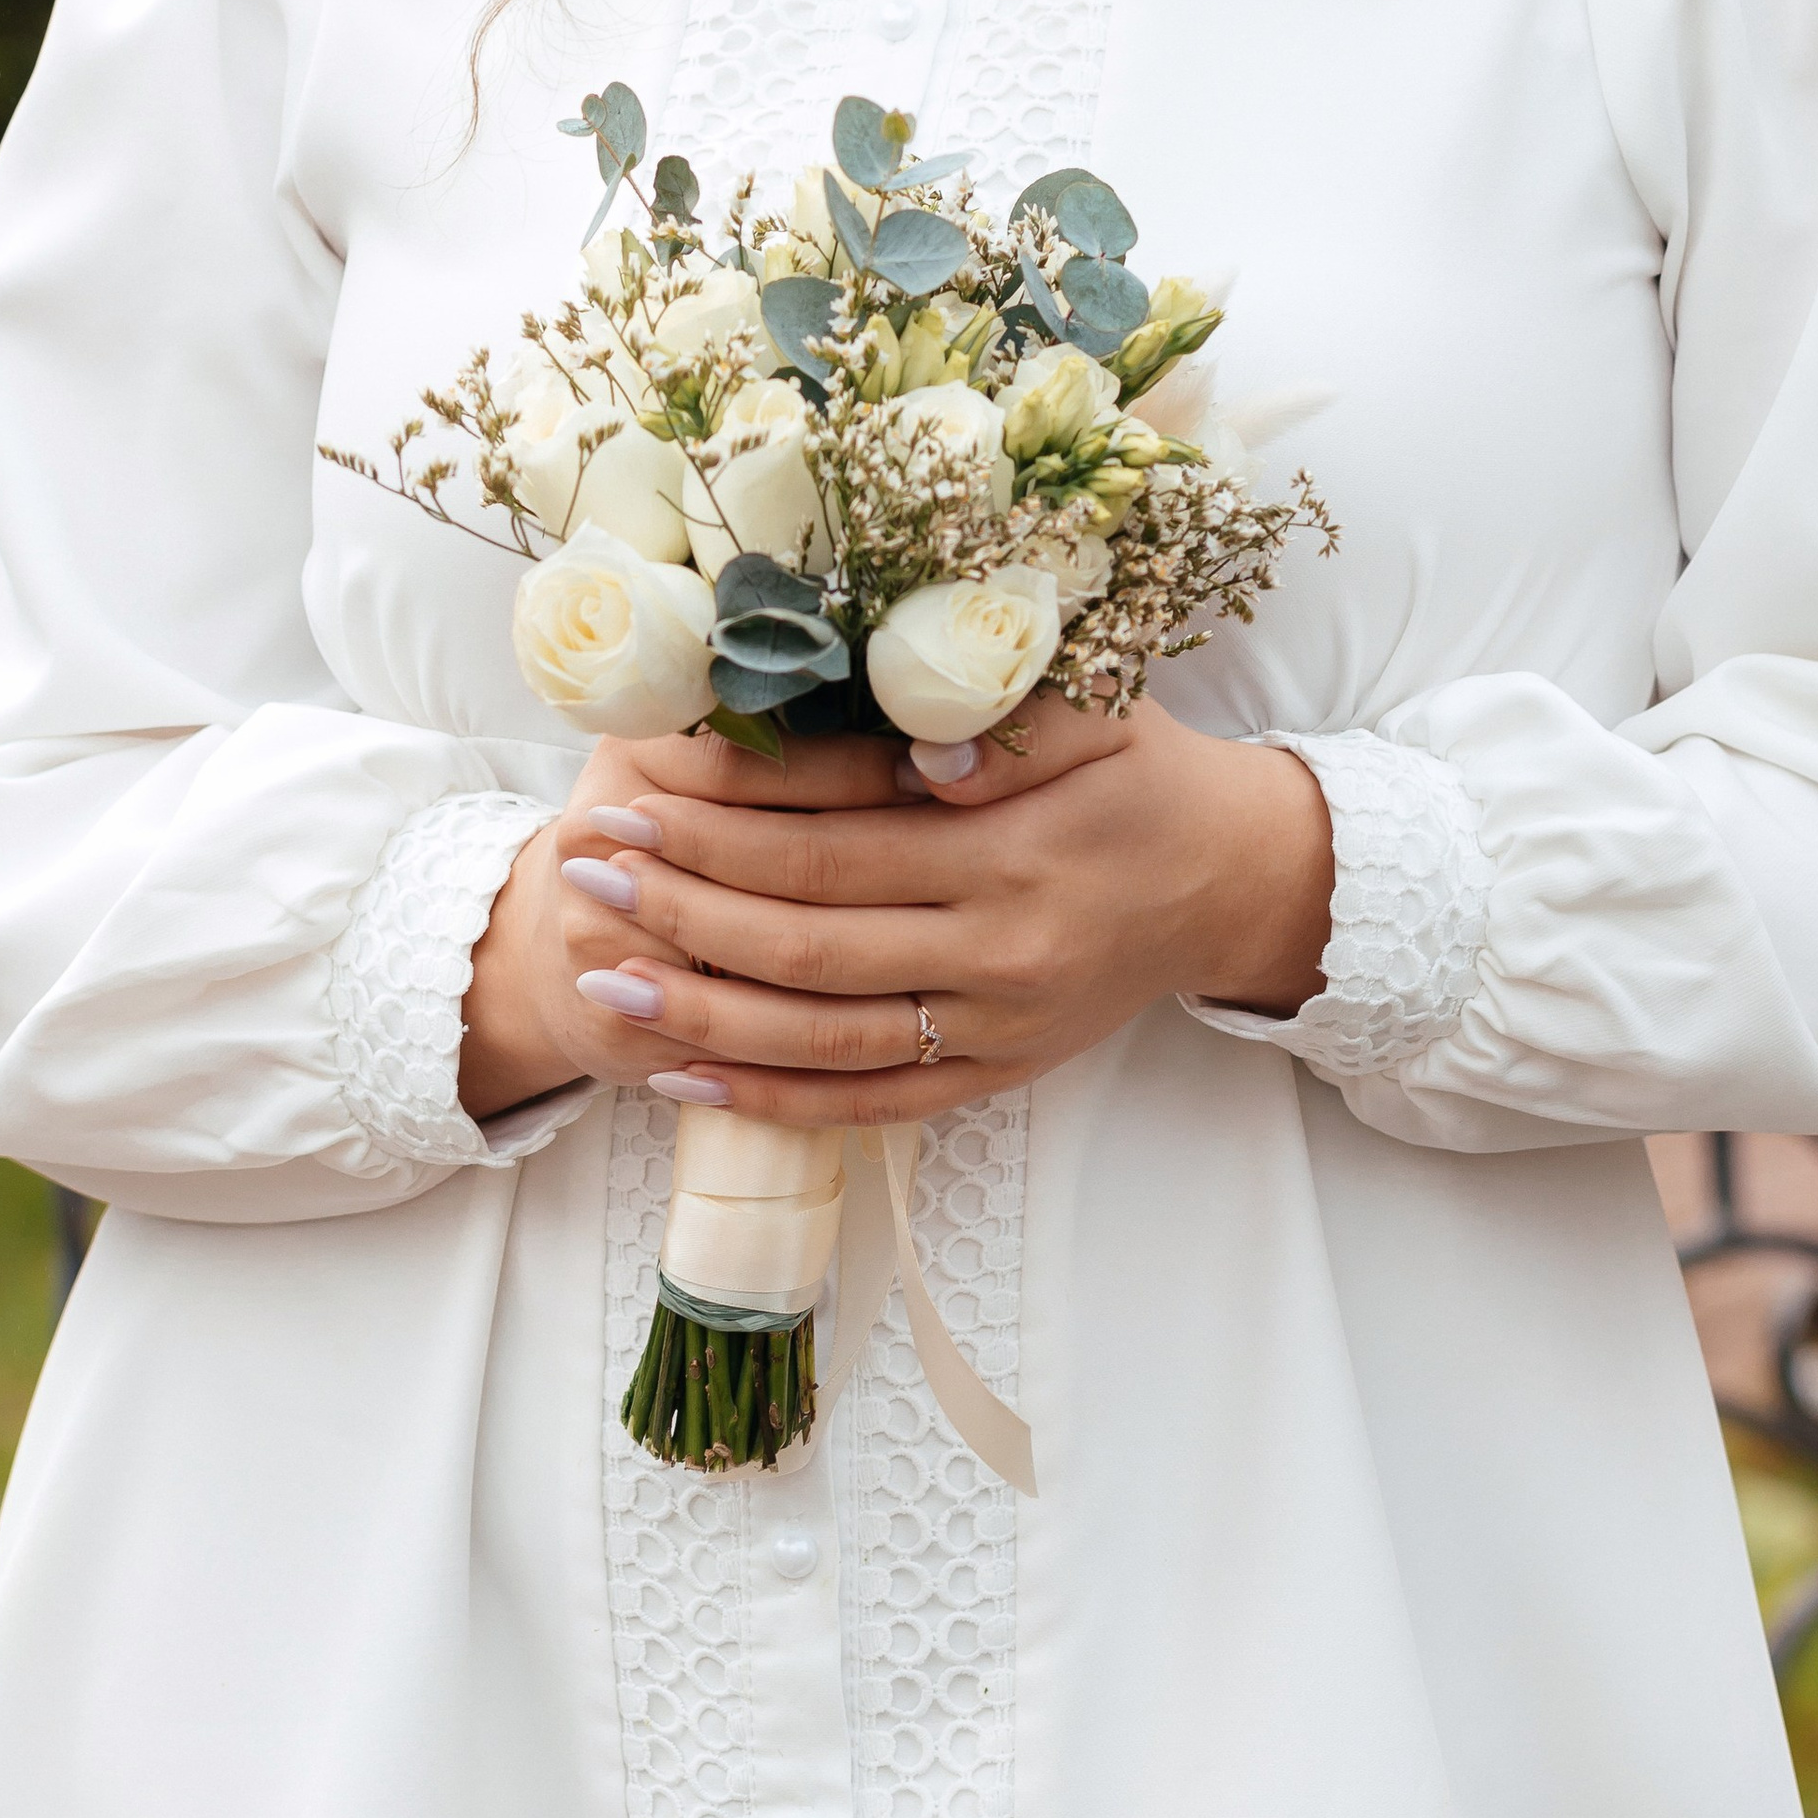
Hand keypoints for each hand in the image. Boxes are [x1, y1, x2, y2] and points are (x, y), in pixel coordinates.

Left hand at [511, 694, 1332, 1127]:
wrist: (1235, 879)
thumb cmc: (1146, 772)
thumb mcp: (1097, 712)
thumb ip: (1008, 726)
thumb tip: (913, 750)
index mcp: (1012, 851)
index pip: (834, 842)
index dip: (724, 823)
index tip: (632, 793)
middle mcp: (997, 952)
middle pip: (807, 941)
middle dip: (681, 907)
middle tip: (582, 866)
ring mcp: (991, 1028)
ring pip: (820, 1037)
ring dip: (700, 1010)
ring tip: (600, 975)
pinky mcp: (992, 1075)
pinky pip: (864, 1104)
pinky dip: (767, 1098)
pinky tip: (681, 1073)